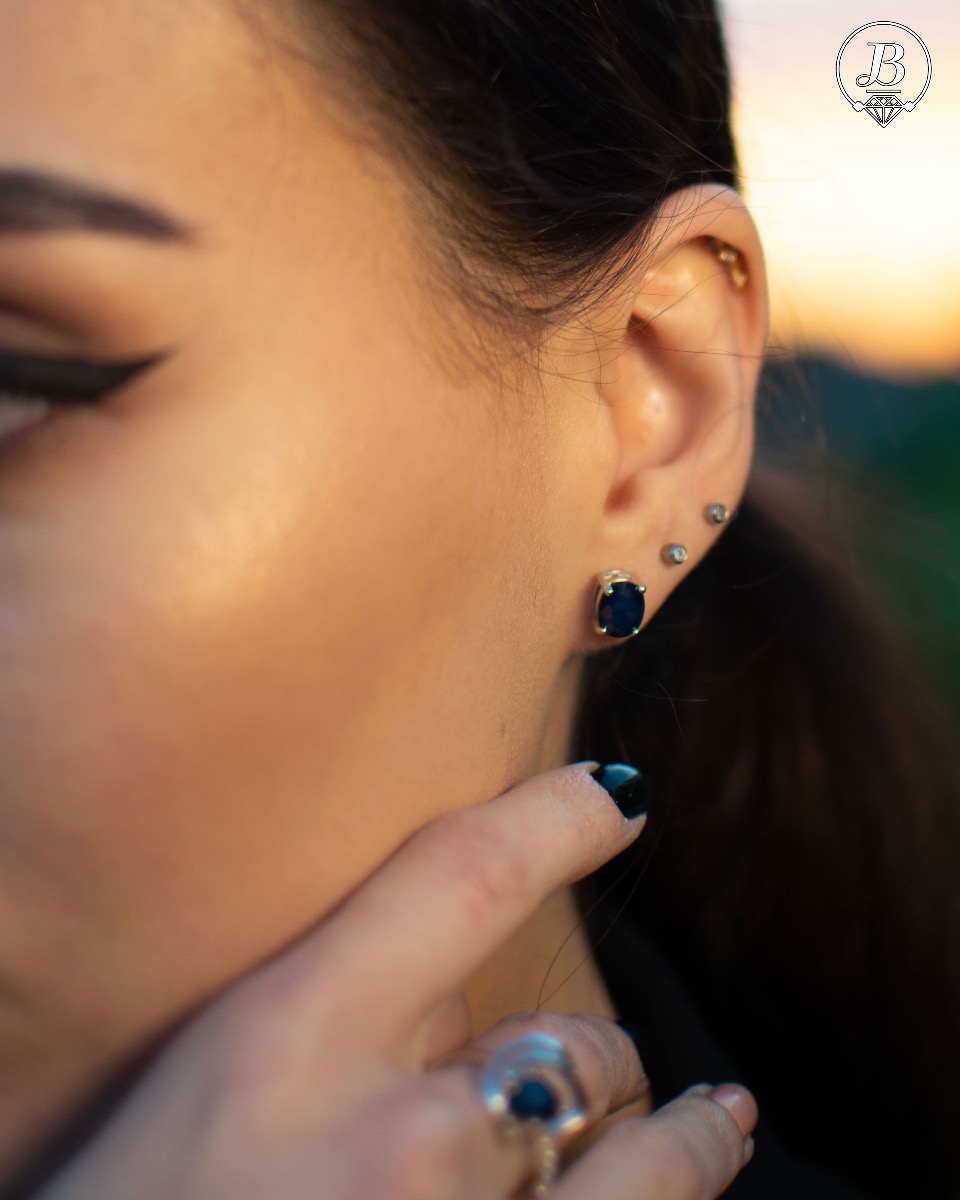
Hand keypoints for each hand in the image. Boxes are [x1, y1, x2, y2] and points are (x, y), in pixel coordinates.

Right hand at [36, 762, 756, 1199]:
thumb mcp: (214, 1089)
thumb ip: (335, 1021)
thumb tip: (449, 994)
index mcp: (292, 1045)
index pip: (463, 877)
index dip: (557, 817)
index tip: (616, 797)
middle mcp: (403, 1143)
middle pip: (570, 1041)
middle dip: (577, 1052)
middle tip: (545, 1079)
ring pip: (645, 1146)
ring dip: (674, 1126)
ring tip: (711, 1115)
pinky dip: (677, 1183)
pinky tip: (710, 1148)